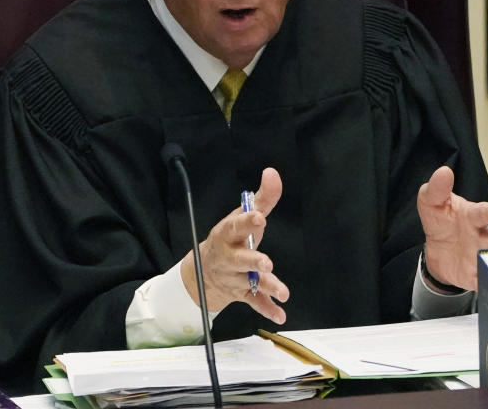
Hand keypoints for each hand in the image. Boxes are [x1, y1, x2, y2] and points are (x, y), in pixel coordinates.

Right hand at [180, 167, 289, 323]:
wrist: (205, 270)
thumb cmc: (232, 238)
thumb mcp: (243, 216)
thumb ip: (262, 197)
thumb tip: (272, 172)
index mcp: (228, 234)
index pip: (236, 226)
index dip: (247, 222)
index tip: (259, 217)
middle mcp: (230, 257)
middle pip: (240, 259)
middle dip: (252, 261)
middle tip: (266, 262)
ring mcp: (235, 277)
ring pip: (250, 282)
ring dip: (266, 286)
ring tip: (283, 292)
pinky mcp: (242, 293)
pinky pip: (255, 302)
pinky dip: (267, 309)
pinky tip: (280, 314)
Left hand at [417, 166, 487, 290]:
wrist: (438, 248)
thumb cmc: (442, 219)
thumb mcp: (431, 202)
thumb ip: (436, 189)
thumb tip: (443, 171)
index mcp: (473, 217)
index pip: (483, 212)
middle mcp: (483, 237)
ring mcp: (481, 257)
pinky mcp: (476, 276)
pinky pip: (484, 283)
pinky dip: (486, 287)